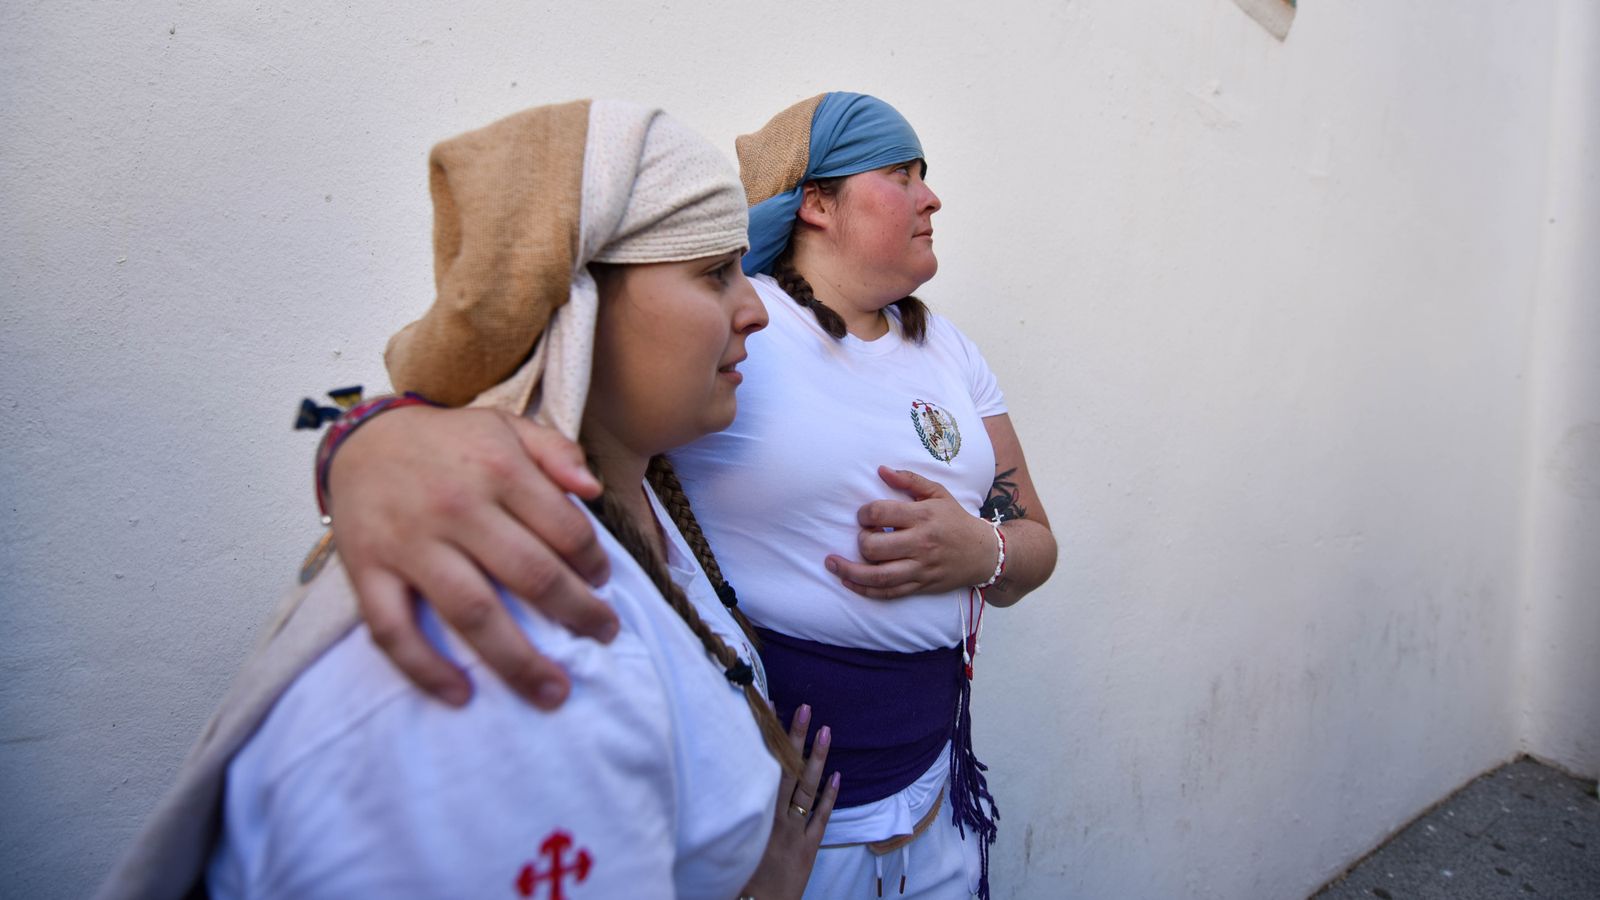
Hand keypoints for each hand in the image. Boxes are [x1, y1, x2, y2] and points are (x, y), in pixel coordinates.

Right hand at [326, 405, 618, 708]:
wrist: (360, 440)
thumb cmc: (447, 443)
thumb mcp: (505, 427)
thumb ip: (556, 451)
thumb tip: (594, 489)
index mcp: (498, 469)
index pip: (564, 529)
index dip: (593, 562)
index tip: (601, 582)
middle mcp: (457, 508)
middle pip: (531, 576)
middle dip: (577, 614)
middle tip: (604, 635)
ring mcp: (410, 544)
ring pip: (472, 613)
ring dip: (518, 661)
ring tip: (554, 691)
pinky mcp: (368, 572)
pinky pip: (394, 631)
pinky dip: (425, 669)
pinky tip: (461, 696)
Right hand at [741, 704, 839, 899]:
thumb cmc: (736, 877)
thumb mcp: (730, 838)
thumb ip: (731, 812)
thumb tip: (723, 782)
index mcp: (753, 813)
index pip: (762, 767)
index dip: (767, 738)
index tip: (770, 710)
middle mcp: (774, 818)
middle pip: (787, 770)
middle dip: (795, 738)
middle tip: (805, 709)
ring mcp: (794, 832)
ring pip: (807, 788)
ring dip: (817, 759)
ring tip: (826, 731)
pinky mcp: (808, 848)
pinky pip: (821, 817)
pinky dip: (830, 796)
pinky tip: (838, 775)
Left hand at [824, 466, 995, 599]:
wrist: (983, 553)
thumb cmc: (955, 520)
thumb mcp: (938, 493)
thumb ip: (909, 480)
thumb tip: (881, 469)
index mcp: (923, 516)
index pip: (881, 513)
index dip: (864, 514)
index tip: (864, 515)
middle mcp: (921, 544)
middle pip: (875, 546)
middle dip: (861, 540)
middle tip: (862, 536)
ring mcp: (920, 568)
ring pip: (878, 575)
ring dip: (850, 571)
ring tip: (832, 564)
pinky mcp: (920, 586)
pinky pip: (888, 592)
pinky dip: (865, 589)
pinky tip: (849, 581)